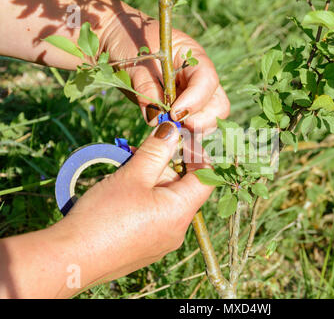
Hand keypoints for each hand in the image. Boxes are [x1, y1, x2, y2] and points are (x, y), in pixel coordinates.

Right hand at [51, 122, 212, 290]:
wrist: (72, 258)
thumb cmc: (103, 216)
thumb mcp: (133, 176)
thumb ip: (157, 150)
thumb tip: (173, 130)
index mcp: (181, 212)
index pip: (206, 178)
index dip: (197, 154)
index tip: (180, 139)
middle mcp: (177, 230)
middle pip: (182, 187)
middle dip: (164, 166)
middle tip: (138, 154)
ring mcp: (162, 241)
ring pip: (165, 200)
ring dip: (149, 180)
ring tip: (124, 172)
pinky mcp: (146, 247)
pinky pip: (154, 216)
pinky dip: (143, 199)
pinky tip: (120, 193)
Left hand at [99, 6, 229, 132]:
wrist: (117, 43)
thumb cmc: (128, 43)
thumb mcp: (135, 62)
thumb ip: (146, 88)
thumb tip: (155, 119)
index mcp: (193, 57)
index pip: (207, 81)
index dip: (195, 101)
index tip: (174, 114)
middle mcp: (198, 79)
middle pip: (218, 106)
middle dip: (201, 121)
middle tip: (174, 126)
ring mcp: (192, 96)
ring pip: (208, 121)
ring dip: (191, 131)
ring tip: (166, 131)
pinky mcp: (181, 112)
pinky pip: (191, 128)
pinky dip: (182, 136)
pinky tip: (165, 137)